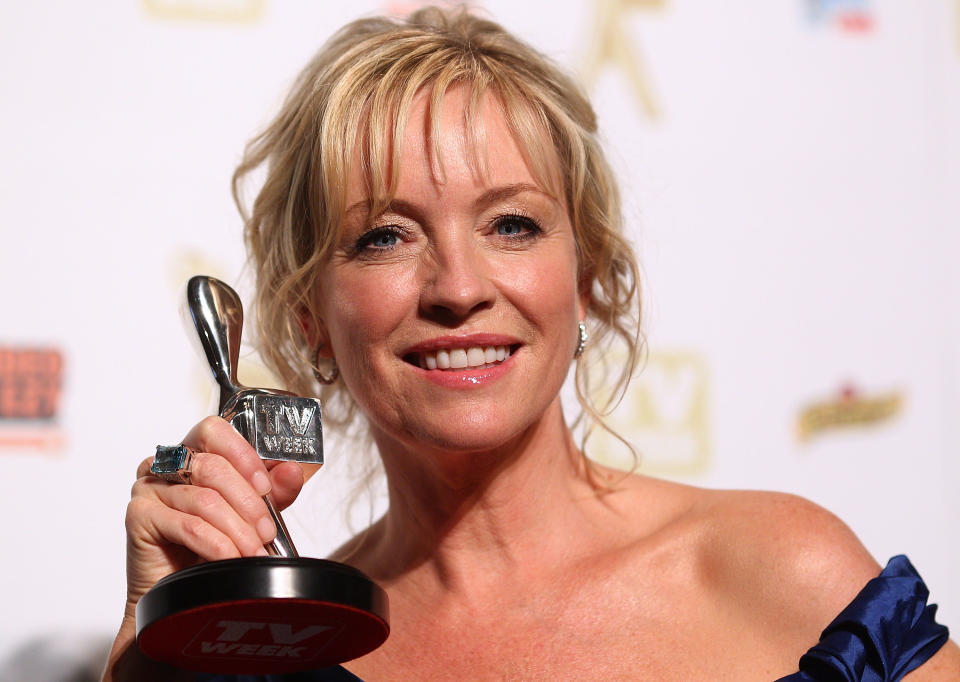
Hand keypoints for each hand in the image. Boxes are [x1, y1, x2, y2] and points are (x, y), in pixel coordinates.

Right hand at [122, 416, 305, 615]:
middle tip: (266, 531)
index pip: (214, 431)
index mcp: (192, 454)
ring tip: (253, 550)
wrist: (181, 596)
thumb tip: (293, 471)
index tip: (265, 486)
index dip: (243, 455)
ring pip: (204, 499)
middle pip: (212, 466)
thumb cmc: (209, 549)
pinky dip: (216, 543)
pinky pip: (187, 524)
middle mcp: (166, 466)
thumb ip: (274, 491)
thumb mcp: (251, 514)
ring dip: (237, 529)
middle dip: (248, 502)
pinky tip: (230, 557)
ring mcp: (149, 488)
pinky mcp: (139, 516)